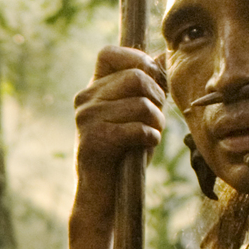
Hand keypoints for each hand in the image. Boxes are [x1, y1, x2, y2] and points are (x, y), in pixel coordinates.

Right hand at [73, 46, 166, 190]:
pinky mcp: (94, 140)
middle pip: (136, 77)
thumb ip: (148, 85)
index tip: (149, 83)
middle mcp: (85, 99)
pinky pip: (137, 128)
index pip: (109, 53)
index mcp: (93, 88)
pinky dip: (150, 137)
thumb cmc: (126, 152)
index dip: (136, 60)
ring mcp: (87, 118)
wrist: (106, 195)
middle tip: (155, 117)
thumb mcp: (138, 112)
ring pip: (141, 103)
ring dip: (157, 121)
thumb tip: (163, 54)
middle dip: (157, 97)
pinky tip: (145, 146)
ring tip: (150, 134)